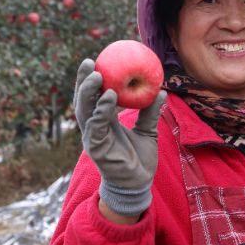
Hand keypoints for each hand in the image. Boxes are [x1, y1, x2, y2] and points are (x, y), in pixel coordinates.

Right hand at [73, 58, 166, 216]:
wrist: (139, 184)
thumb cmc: (140, 158)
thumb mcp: (148, 130)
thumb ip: (151, 111)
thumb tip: (162, 90)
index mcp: (103, 121)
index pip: (93, 97)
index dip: (91, 80)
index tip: (96, 61)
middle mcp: (94, 127)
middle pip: (83, 100)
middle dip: (83, 81)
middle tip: (90, 62)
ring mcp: (93, 138)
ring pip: (84, 111)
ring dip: (89, 92)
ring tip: (97, 75)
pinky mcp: (96, 148)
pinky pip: (97, 126)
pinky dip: (102, 110)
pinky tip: (110, 97)